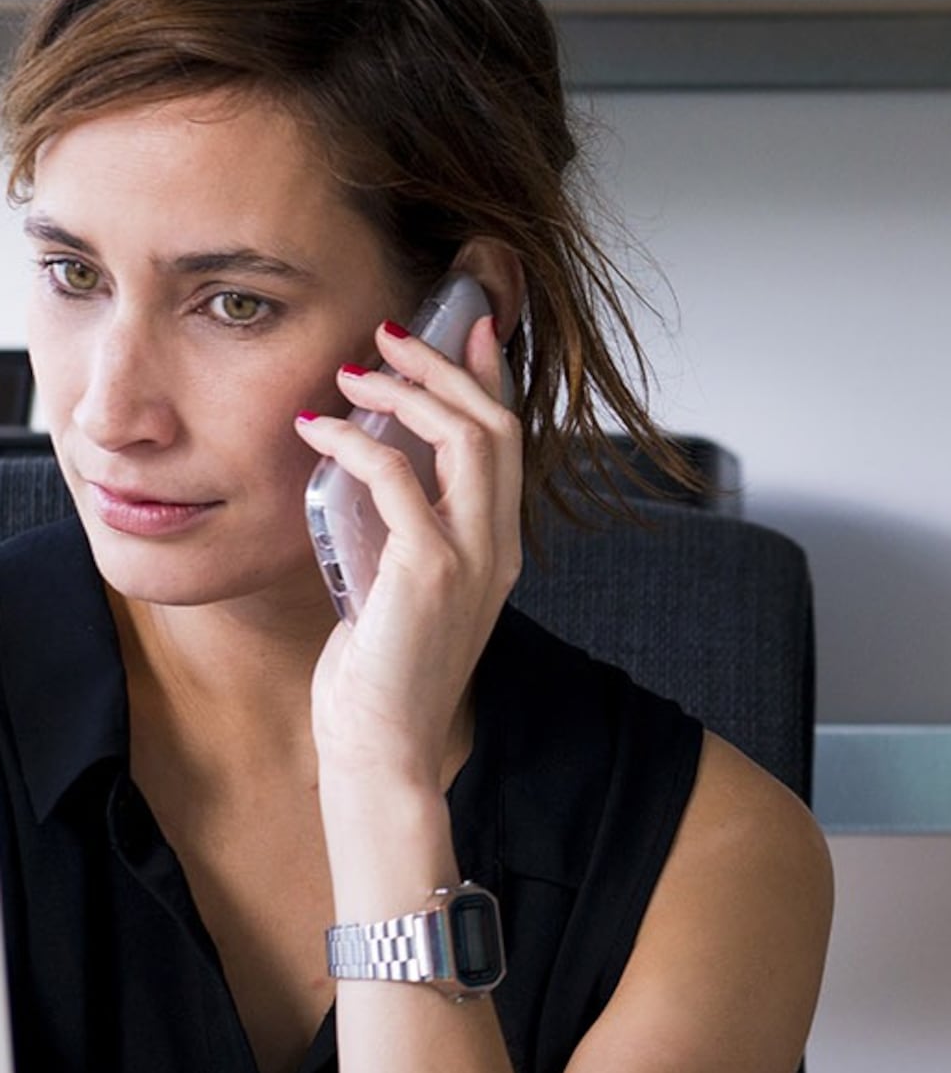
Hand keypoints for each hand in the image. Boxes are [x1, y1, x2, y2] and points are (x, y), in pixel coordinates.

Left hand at [295, 313, 522, 793]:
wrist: (382, 743)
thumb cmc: (381, 674)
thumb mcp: (399, 585)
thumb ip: (403, 531)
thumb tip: (370, 466)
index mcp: (498, 548)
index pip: (509, 443)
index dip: (488, 378)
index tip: (463, 328)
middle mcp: (498, 547)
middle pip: (497, 426)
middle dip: (445, 367)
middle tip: (390, 335)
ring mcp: (472, 559)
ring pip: (467, 438)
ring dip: (408, 391)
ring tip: (356, 373)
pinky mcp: (429, 571)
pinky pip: (397, 476)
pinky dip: (355, 440)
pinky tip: (319, 430)